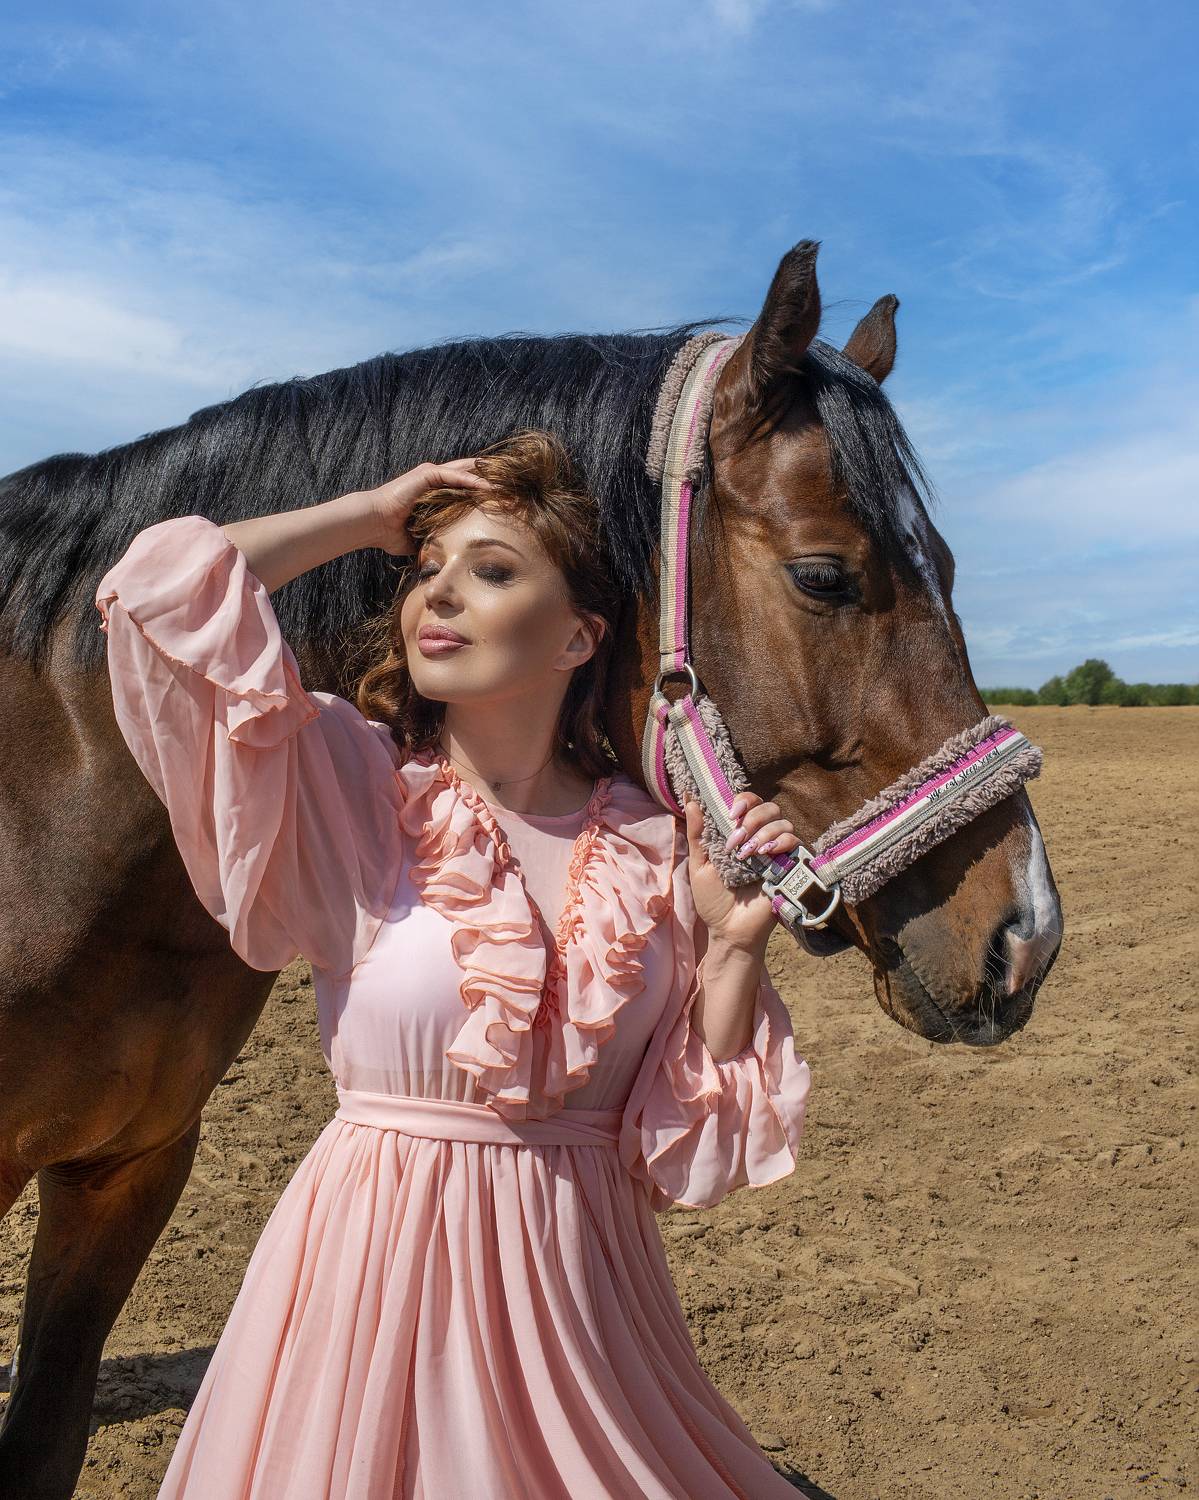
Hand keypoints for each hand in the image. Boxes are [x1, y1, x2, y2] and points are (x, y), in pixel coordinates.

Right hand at [362, 458, 496, 556]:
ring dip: (486, 477)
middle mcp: (433, 480)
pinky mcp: (426, 475)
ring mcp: (430, 475)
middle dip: (490, 481)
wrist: (372, 524)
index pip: (464, 488)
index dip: (483, 492)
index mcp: (434, 493)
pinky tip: (489, 485)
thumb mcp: (422, 537)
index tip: (503, 500)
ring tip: (508, 484)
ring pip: (465, 471)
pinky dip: (471, 478)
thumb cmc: (391, 534)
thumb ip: (436, 540)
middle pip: (469, 475)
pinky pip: (454, 475)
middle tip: (513, 487)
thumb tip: (447, 561)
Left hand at [682, 791, 801, 953]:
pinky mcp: (790, 866)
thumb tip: (689, 798)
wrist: (729, 930)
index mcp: (739, 835)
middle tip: (736, 839)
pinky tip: (764, 855)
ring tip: (747, 853)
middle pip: (768, 807)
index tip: (731, 813)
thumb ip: (697, 832)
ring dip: (763, 831)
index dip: (744, 800)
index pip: (750, 803)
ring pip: (782, 821)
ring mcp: (777, 853)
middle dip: (752, 818)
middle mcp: (760, 839)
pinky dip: (780, 842)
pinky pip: (795, 841)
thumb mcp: (700, 864)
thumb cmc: (713, 900)